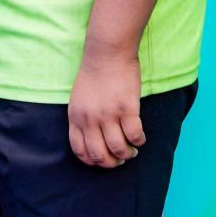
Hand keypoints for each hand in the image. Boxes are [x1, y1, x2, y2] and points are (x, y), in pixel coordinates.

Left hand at [68, 49, 144, 167]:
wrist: (107, 53)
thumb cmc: (94, 74)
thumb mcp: (79, 99)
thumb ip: (83, 118)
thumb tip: (95, 140)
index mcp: (75, 116)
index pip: (80, 150)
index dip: (93, 161)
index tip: (103, 160)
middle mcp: (90, 118)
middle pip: (99, 154)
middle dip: (112, 163)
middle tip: (121, 158)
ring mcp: (108, 114)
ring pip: (118, 149)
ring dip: (127, 154)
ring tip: (132, 150)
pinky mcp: (126, 108)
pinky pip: (134, 135)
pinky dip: (139, 141)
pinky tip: (140, 138)